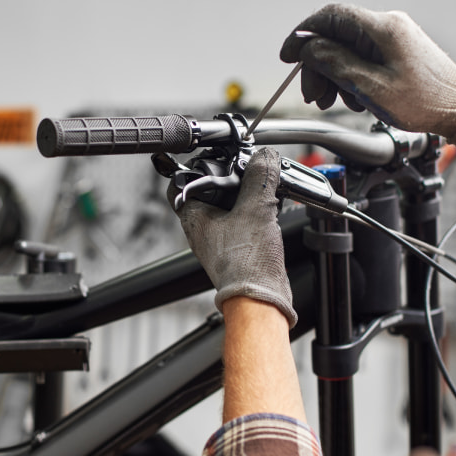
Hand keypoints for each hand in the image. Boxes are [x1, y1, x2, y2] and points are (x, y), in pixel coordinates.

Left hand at [168, 148, 296, 327]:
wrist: (261, 299)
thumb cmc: (246, 265)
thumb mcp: (255, 209)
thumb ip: (260, 177)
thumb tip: (264, 158)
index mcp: (195, 217)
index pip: (182, 180)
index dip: (199, 164)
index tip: (218, 157)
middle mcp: (203, 228)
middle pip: (212, 190)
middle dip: (233, 178)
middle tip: (250, 169)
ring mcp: (221, 239)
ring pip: (231, 205)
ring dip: (249, 194)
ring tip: (266, 187)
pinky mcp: (239, 248)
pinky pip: (246, 220)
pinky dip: (258, 211)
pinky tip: (273, 207)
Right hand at [280, 3, 455, 148]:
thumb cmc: (426, 101)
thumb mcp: (372, 87)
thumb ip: (337, 64)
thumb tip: (308, 49)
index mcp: (382, 28)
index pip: (330, 17)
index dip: (303, 35)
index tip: (288, 56)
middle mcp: (386, 27)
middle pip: (334, 36)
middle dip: (317, 65)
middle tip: (312, 94)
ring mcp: (391, 39)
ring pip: (344, 49)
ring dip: (331, 75)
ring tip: (332, 101)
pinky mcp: (394, 52)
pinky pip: (359, 58)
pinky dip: (348, 77)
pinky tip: (352, 98)